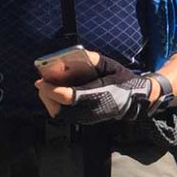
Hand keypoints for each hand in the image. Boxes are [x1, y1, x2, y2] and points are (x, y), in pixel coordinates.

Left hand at [34, 54, 151, 123]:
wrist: (135, 99)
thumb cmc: (121, 79)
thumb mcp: (109, 64)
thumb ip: (92, 59)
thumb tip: (73, 55)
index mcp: (99, 95)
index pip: (70, 97)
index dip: (53, 90)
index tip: (41, 82)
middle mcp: (92, 110)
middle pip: (61, 108)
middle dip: (47, 96)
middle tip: (40, 83)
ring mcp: (88, 118)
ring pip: (61, 113)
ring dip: (49, 101)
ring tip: (45, 88)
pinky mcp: (86, 120)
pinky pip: (65, 115)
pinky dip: (56, 105)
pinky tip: (53, 95)